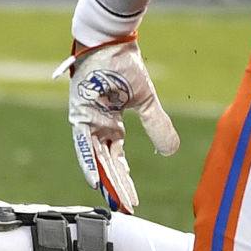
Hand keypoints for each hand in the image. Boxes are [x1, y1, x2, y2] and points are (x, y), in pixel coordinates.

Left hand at [55, 38, 180, 212]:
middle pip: (106, 163)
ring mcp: (85, 121)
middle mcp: (95, 126)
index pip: (117, 158)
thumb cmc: (125, 65)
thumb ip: (157, 126)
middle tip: (126, 209)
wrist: (111, 42)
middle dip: (117, 186)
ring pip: (96, 157)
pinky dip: (90, 161)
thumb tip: (171, 152)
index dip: (125, 179)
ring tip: (114, 201)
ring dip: (106, 179)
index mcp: (109, 124)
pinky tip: (96, 180)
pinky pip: (83, 142)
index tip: (133, 200)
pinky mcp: (79, 113)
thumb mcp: (146, 101)